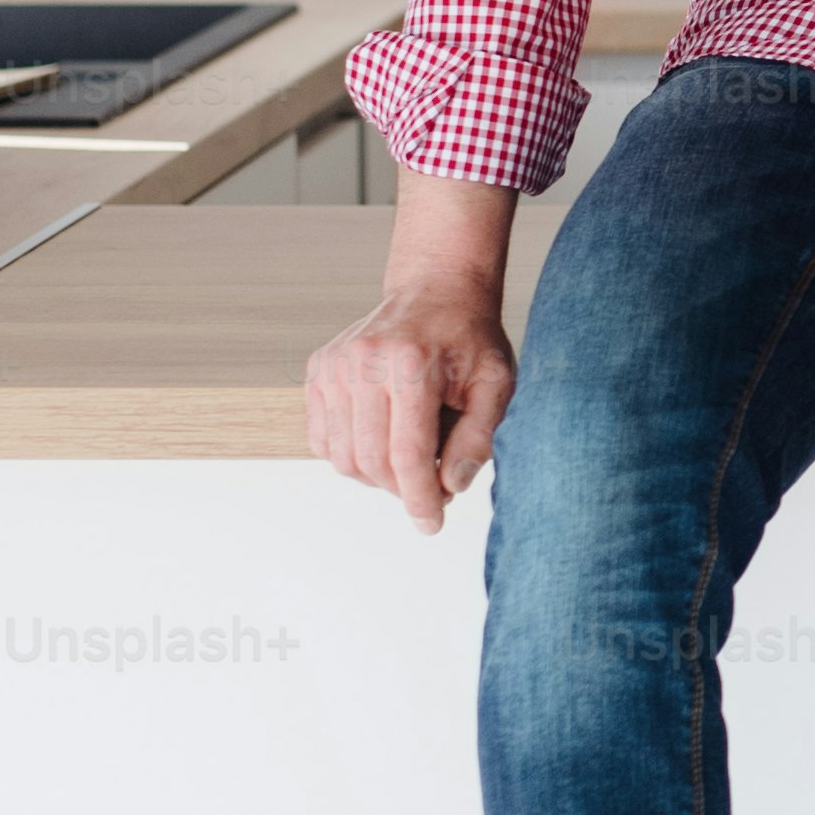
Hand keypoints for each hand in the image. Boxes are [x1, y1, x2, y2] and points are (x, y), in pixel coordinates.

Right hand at [305, 191, 517, 529]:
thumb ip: (479, 437)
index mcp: (411, 363)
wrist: (435, 290)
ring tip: (410, 460)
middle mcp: (363, 361)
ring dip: (376, 477)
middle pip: (372, 462)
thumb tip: (451, 487)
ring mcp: (334, 365)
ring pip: (343, 458)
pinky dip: (352, 456)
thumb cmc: (469, 340)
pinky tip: (383, 442)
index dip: (420, 499)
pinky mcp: (318, 370)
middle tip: (431, 488)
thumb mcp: (496, 383)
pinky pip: (324, 440)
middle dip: (401, 491)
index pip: (409, 454)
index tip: (431, 524)